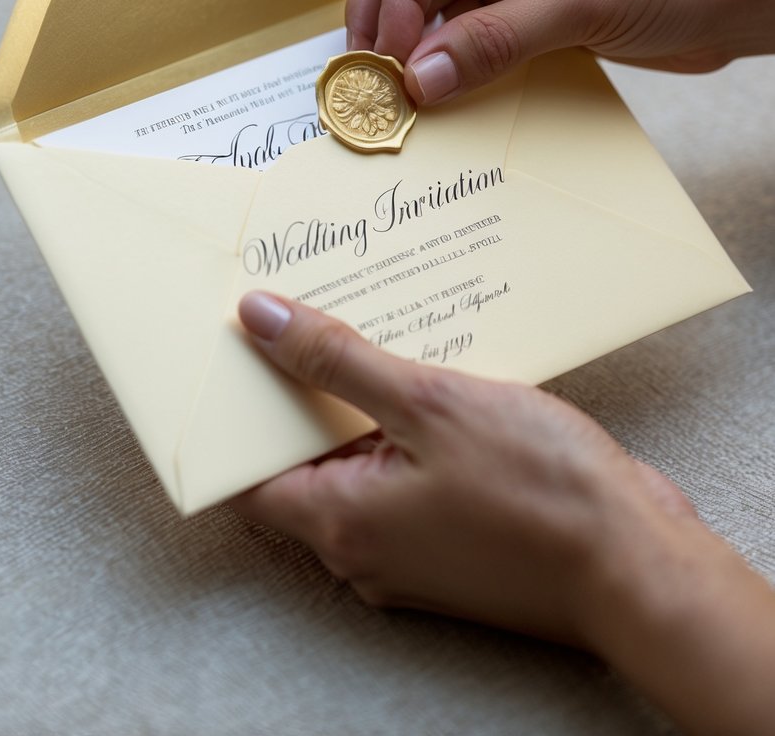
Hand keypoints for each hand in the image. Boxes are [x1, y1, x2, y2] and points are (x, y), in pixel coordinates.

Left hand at [232, 293, 774, 735]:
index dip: (241, 408)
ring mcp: (414, 548)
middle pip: (308, 460)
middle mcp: (366, 548)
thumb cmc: (539, 491)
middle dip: (310, 389)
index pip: (249, 470)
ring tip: (378, 328)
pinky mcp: (457, 537)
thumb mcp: (429, 403)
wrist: (638, 564)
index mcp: (341, 523)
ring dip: (369, 402)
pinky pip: (413, 474)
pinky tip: (437, 372)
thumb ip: (338, 363)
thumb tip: (260, 321)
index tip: (243, 347)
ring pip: (366, 463)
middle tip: (315, 316)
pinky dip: (413, 428)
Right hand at [346, 0, 774, 103]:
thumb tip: (419, 79)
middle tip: (368, 69)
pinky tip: (430, 75)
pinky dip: (436, 40)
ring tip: (393, 81)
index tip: (388, 59)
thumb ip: (496, 41)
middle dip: (380, 5)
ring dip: (403, 26)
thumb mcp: (586, 7)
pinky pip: (453, 6)